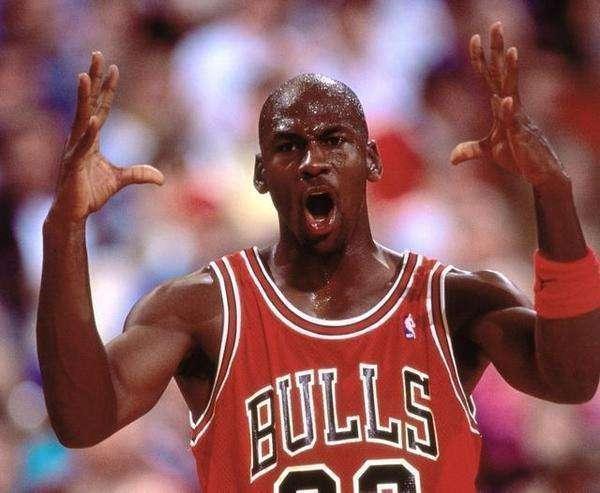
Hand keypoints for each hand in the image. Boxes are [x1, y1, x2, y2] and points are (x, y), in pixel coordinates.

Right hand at [51, 52, 163, 222]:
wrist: (73, 213)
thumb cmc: (90, 193)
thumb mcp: (120, 180)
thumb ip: (138, 174)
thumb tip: (161, 178)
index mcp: (90, 138)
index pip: (101, 107)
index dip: (107, 89)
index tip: (114, 68)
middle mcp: (80, 138)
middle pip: (88, 103)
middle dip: (93, 79)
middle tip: (97, 54)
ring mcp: (74, 150)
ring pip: (80, 118)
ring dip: (83, 98)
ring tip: (84, 76)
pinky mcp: (72, 165)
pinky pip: (81, 147)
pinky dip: (88, 134)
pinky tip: (94, 121)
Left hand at [450, 22, 565, 185]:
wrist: (539, 174)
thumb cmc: (518, 157)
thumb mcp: (490, 152)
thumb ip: (470, 150)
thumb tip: (452, 158)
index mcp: (503, 106)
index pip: (490, 77)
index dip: (481, 59)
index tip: (474, 38)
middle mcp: (512, 107)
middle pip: (502, 74)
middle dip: (499, 50)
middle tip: (496, 25)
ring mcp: (518, 119)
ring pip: (513, 91)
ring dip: (511, 73)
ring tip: (512, 51)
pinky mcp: (521, 136)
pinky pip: (514, 121)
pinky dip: (508, 111)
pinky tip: (504, 100)